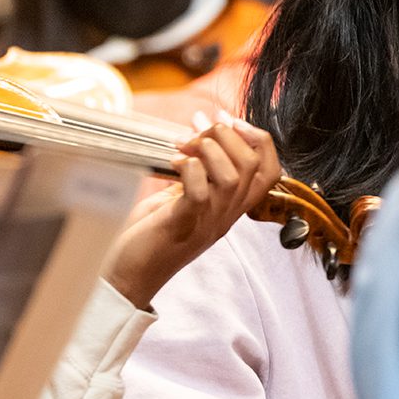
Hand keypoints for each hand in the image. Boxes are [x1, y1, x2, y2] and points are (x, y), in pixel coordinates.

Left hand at [104, 111, 280, 309]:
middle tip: (197, 127)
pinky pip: (200, 191)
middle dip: (227, 135)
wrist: (128, 277)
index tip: (229, 121)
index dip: (258, 139)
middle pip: (253, 166)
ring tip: (183, 145)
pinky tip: (172, 163)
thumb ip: (196, 176)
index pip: (269, 171)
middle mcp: (225, 215)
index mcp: (229, 208)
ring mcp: (207, 222)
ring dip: (208, 149)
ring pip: (233, 176)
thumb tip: (197, 139)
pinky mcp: (182, 225)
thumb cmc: (150, 235)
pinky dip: (189, 168)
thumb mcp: (180, 200)